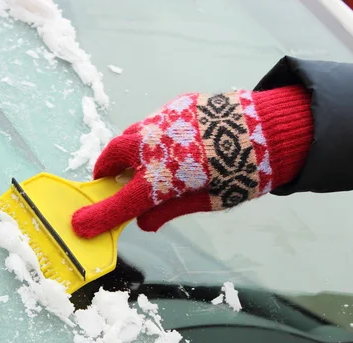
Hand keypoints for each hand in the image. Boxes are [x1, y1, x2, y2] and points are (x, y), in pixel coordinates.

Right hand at [72, 85, 312, 237]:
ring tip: (141, 163)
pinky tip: (172, 145)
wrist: (273, 129)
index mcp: (163, 178)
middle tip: (110, 182)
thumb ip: (170, 210)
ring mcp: (163, 122)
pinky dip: (150, 138)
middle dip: (105, 171)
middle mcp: (154, 146)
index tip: (79, 225)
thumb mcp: (209, 202)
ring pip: (130, 136)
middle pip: (113, 157)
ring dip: (126, 152)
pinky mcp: (176, 106)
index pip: (121, 202)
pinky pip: (151, 124)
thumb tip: (143, 221)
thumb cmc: (244, 173)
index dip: (98, 216)